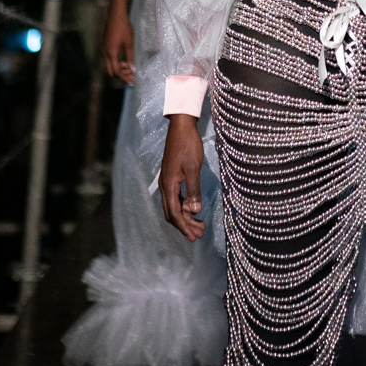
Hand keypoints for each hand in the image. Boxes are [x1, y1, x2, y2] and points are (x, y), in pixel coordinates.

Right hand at [102, 6, 134, 82]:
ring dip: (119, 67)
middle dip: (121, 74)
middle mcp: (105, 53)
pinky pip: (109, 58)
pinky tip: (124, 59)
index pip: (116, 71)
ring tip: (129, 65)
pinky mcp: (105, 45)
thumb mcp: (129, 43)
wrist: (116, 15)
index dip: (124, 77)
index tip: (132, 81)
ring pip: (110, 64)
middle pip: (111, 70)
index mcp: (111, 53)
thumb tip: (133, 69)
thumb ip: (130, 57)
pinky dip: (116, 61)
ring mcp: (104, 49)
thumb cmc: (124, 28)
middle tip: (132, 74)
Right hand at [159, 114, 205, 240]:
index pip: (175, 213)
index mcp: (169, 185)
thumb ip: (194, 190)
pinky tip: (193, 209)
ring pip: (173, 206)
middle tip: (199, 235)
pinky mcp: (171, 177)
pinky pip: (175, 198)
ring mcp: (167, 181)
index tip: (193, 237)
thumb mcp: (193, 168)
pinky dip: (184, 207)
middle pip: (172, 213)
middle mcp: (165, 186)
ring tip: (200, 226)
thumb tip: (195, 211)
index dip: (184, 227)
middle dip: (185, 226)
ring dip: (185, 217)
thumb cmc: (188, 146)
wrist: (181, 127)